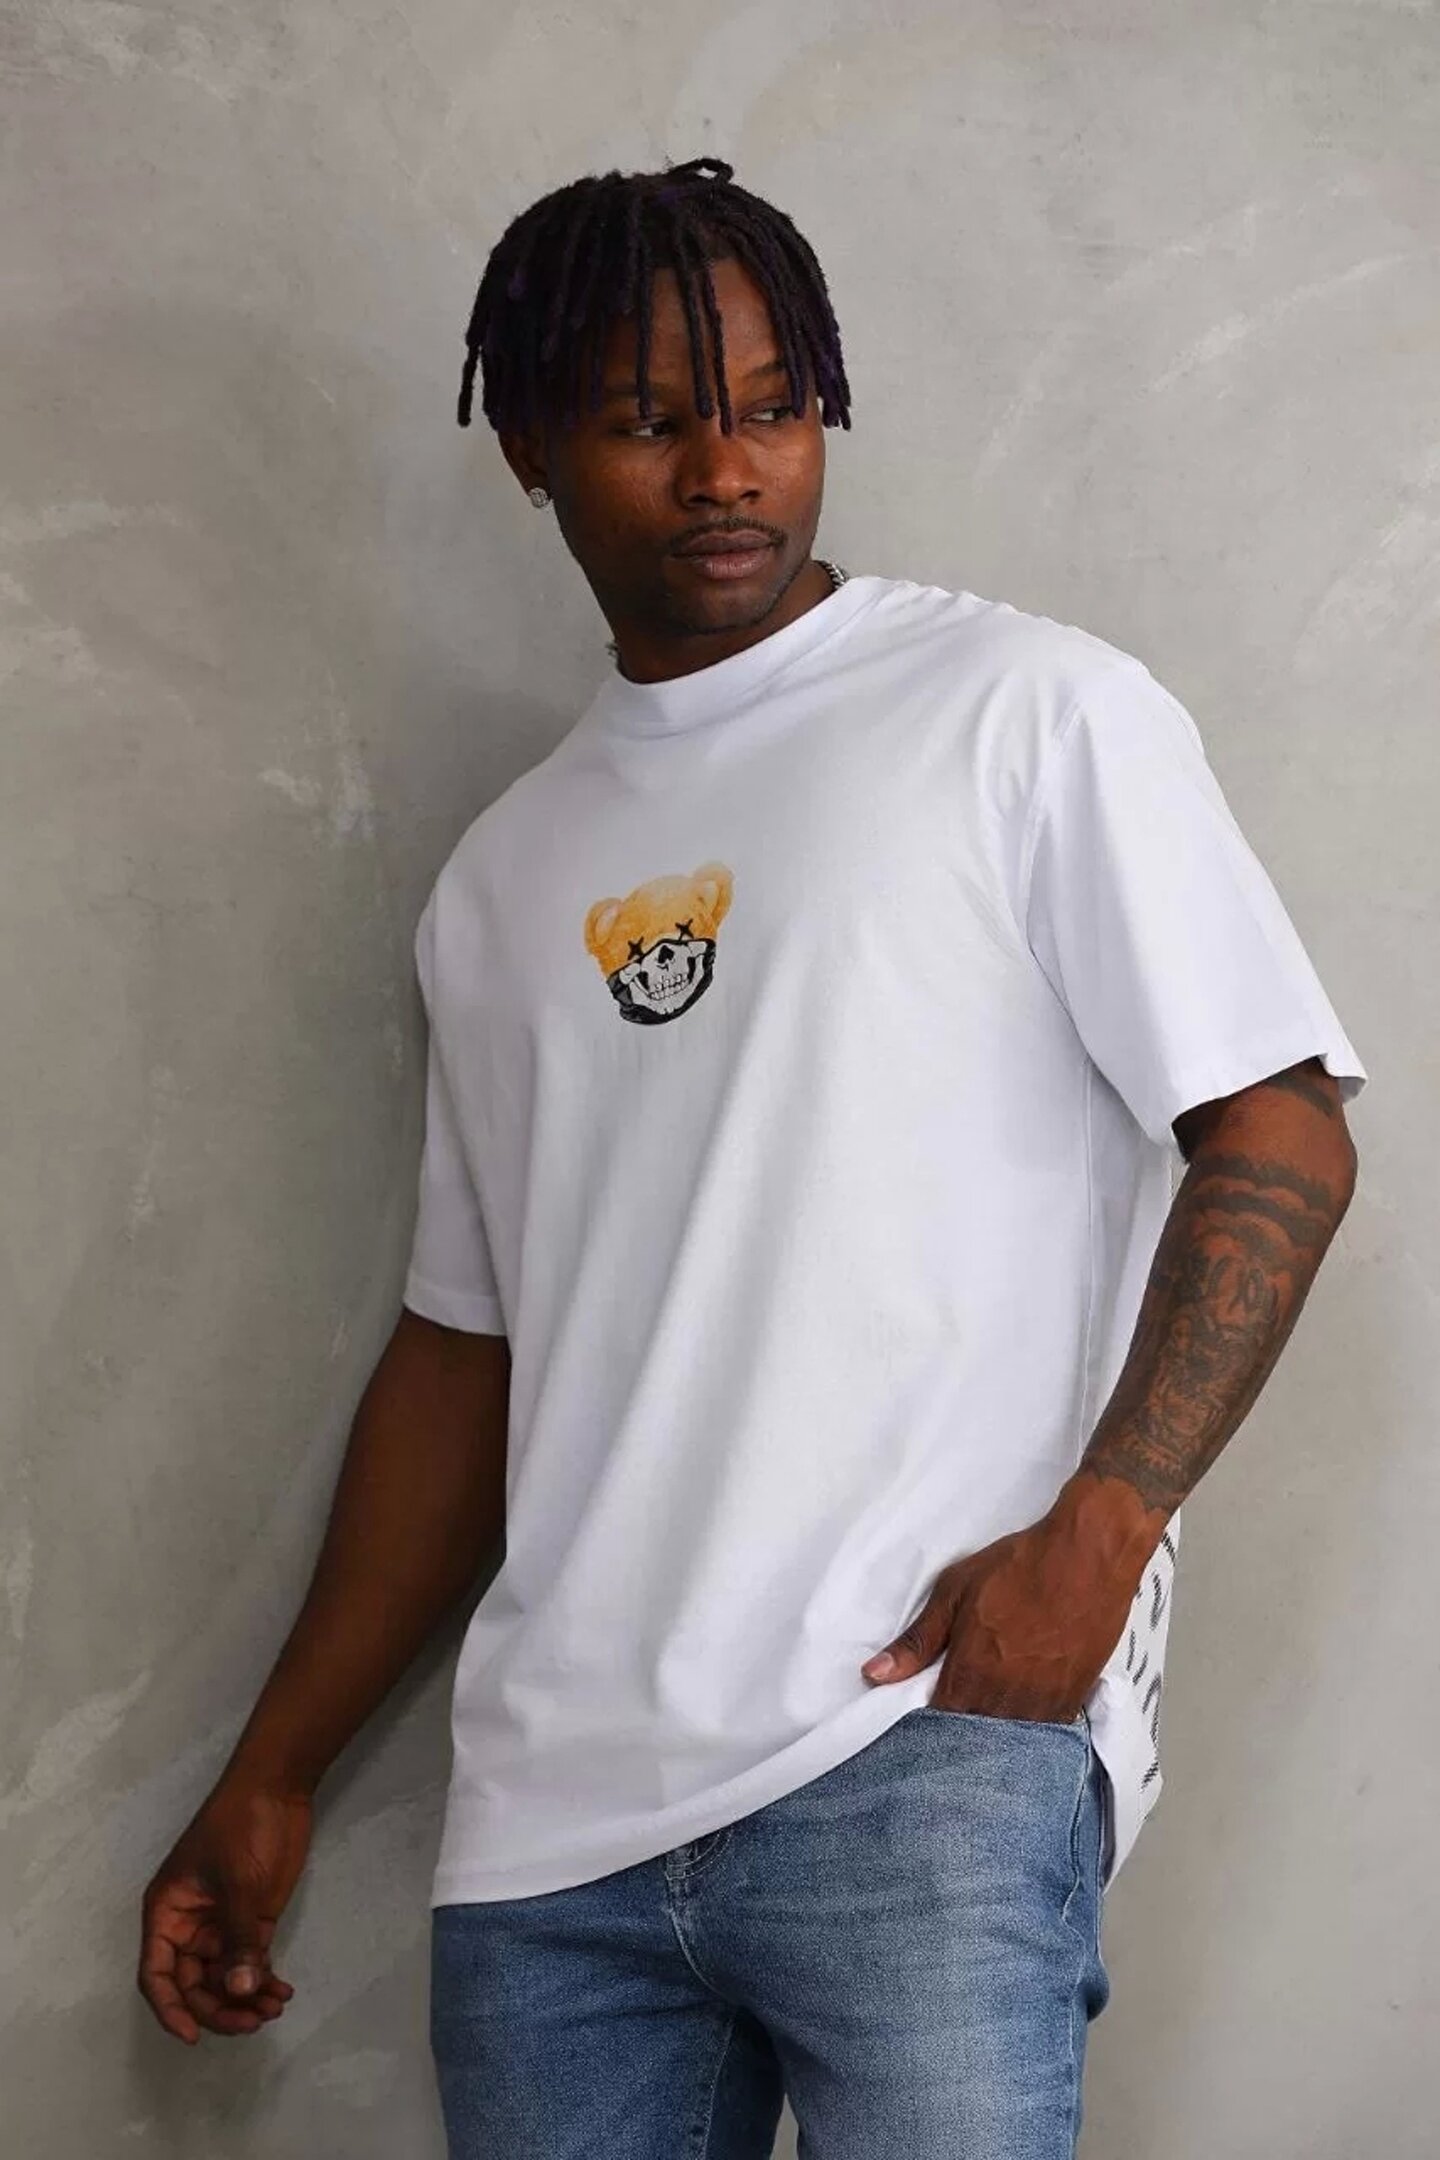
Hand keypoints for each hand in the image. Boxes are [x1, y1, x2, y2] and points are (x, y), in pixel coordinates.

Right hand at [137, 1779, 312, 2043]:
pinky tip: (284, 1992)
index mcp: (168, 1912)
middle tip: (254, 2021)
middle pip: (193, 1984)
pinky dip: (263, 1980)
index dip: (170, 2008)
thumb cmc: (242, 1826)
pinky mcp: (252, 1920)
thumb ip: (239, 1939)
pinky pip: (250, 1963)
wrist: (279, 1786)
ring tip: (275, 2007)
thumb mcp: (238, 1883)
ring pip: (224, 1979)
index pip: (157, 1973)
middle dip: (219, 2008)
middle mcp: (189, 1926)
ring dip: (245, 1999)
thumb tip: (238, 1993)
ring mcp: (222, 1924)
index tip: (192, 2036)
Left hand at [859, 1474, 1158, 1720]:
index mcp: (970, 1674)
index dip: (928, 1716)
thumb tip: (873, 1675)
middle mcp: (1005, 1699)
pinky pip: (1044, 1729)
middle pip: (973, 1733)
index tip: (927, 1702)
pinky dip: (1030, 1721)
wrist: (1087, 1556)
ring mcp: (1042, 1704)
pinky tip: (1024, 1702)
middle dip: (962, 1721)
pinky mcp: (1073, 1699)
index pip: (937, 1722)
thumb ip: (916, 1642)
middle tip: (961, 1696)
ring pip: (1009, 1736)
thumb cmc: (1017, 1566)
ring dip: (996, 1722)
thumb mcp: (954, 1592)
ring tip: (991, 1699)